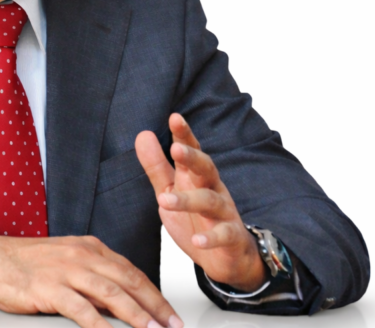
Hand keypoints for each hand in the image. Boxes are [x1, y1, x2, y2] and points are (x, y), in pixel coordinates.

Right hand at [0, 233, 182, 327]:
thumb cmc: (25, 263)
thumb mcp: (65, 261)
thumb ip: (93, 276)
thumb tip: (119, 300)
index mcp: (89, 247)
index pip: (131, 272)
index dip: (154, 294)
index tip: (169, 314)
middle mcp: (83, 255)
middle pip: (129, 281)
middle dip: (156, 307)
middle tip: (173, 326)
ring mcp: (66, 271)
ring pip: (112, 294)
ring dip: (138, 316)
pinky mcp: (49, 288)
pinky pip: (82, 309)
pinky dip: (100, 324)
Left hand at [135, 113, 265, 291]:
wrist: (225, 257)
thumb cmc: (196, 218)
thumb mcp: (171, 190)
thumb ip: (156, 166)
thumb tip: (142, 134)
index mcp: (196, 176)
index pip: (192, 150)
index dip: (184, 134)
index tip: (175, 117)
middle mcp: (213, 189)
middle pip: (206, 168)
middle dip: (193, 157)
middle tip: (175, 149)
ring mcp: (224, 212)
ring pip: (210, 201)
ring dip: (188, 201)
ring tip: (164, 201)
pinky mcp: (231, 237)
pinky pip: (224, 235)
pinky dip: (211, 238)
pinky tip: (197, 241)